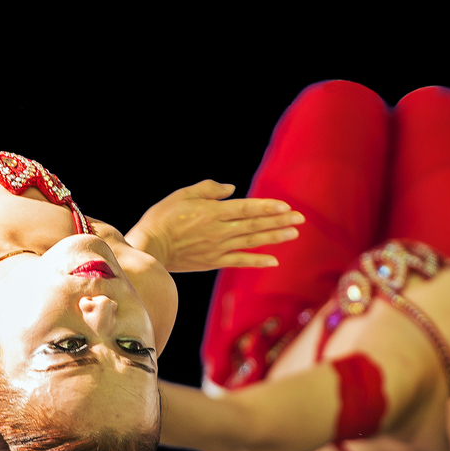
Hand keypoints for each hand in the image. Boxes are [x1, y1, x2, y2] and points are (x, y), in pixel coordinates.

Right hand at [125, 180, 303, 272]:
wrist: (150, 248)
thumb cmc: (162, 218)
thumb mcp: (182, 195)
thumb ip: (208, 189)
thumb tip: (231, 188)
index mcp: (212, 212)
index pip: (247, 208)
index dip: (268, 207)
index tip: (286, 207)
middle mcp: (219, 231)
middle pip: (255, 224)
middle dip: (279, 221)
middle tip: (300, 219)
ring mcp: (218, 248)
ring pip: (251, 241)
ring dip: (274, 237)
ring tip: (293, 234)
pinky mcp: (213, 261)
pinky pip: (240, 261)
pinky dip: (257, 261)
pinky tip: (274, 260)